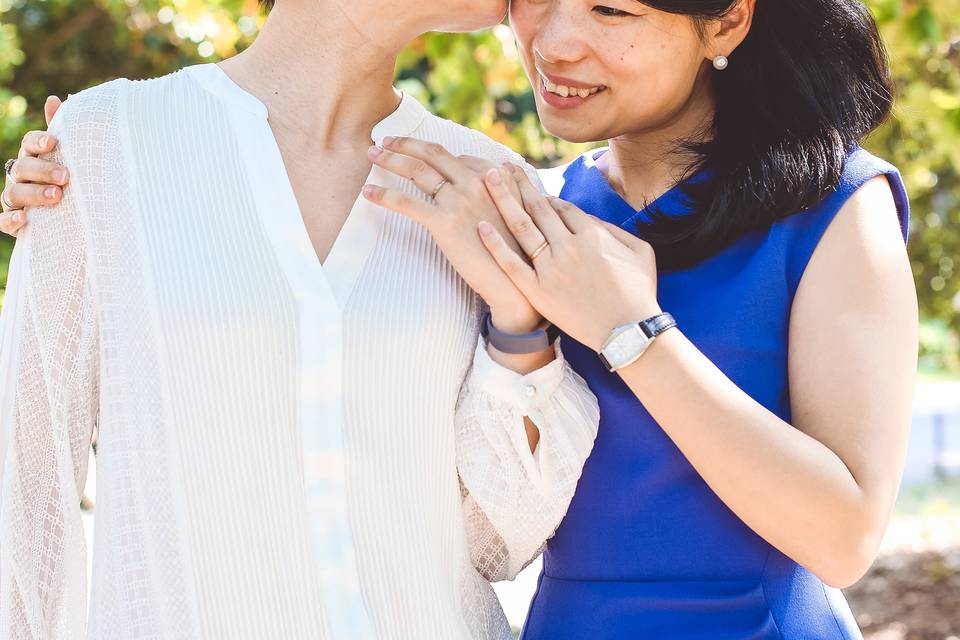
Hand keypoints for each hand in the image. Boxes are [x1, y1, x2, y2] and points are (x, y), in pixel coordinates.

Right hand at [1, 96, 66, 236]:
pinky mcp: (11, 222)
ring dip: (33, 194)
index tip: (53, 143)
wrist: (62, 214)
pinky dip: (10, 221)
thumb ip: (60, 131)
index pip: (29, 144)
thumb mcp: (65, 156)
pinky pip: (2, 222)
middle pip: (23, 168)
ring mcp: (13, 198)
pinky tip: (24, 220)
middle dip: (43, 170)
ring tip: (56, 196)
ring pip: (14, 193)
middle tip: (65, 176)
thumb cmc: (63, 179)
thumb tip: (57, 98)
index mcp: (32, 157)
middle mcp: (19, 176)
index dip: (38, 141)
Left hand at [361, 136, 541, 332]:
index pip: (456, 157)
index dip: (432, 153)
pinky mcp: (444, 222)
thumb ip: (505, 189)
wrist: (517, 282)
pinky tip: (367, 192)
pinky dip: (384, 195)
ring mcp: (460, 200)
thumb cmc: (518, 252)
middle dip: (406, 143)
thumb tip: (501, 169)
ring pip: (416, 170)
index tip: (418, 151)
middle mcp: (477, 182)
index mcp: (495, 176)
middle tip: (386, 140)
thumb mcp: (519, 211)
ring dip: (391, 158)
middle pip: (433, 153)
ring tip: (373, 153)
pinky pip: (406, 202)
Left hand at [477, 164, 661, 351]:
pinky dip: (495, 245)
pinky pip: (511, 264)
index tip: (533, 192)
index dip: (545, 197)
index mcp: (592, 234)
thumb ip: (614, 230)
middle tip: (501, 168)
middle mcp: (568, 246)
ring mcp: (550, 268)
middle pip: (538, 208)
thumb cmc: (638, 293)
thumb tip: (589, 220)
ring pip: (522, 227)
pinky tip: (481, 226)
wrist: (627, 332)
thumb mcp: (639, 251)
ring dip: (504, 200)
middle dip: (519, 184)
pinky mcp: (538, 291)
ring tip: (488, 179)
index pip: (561, 207)